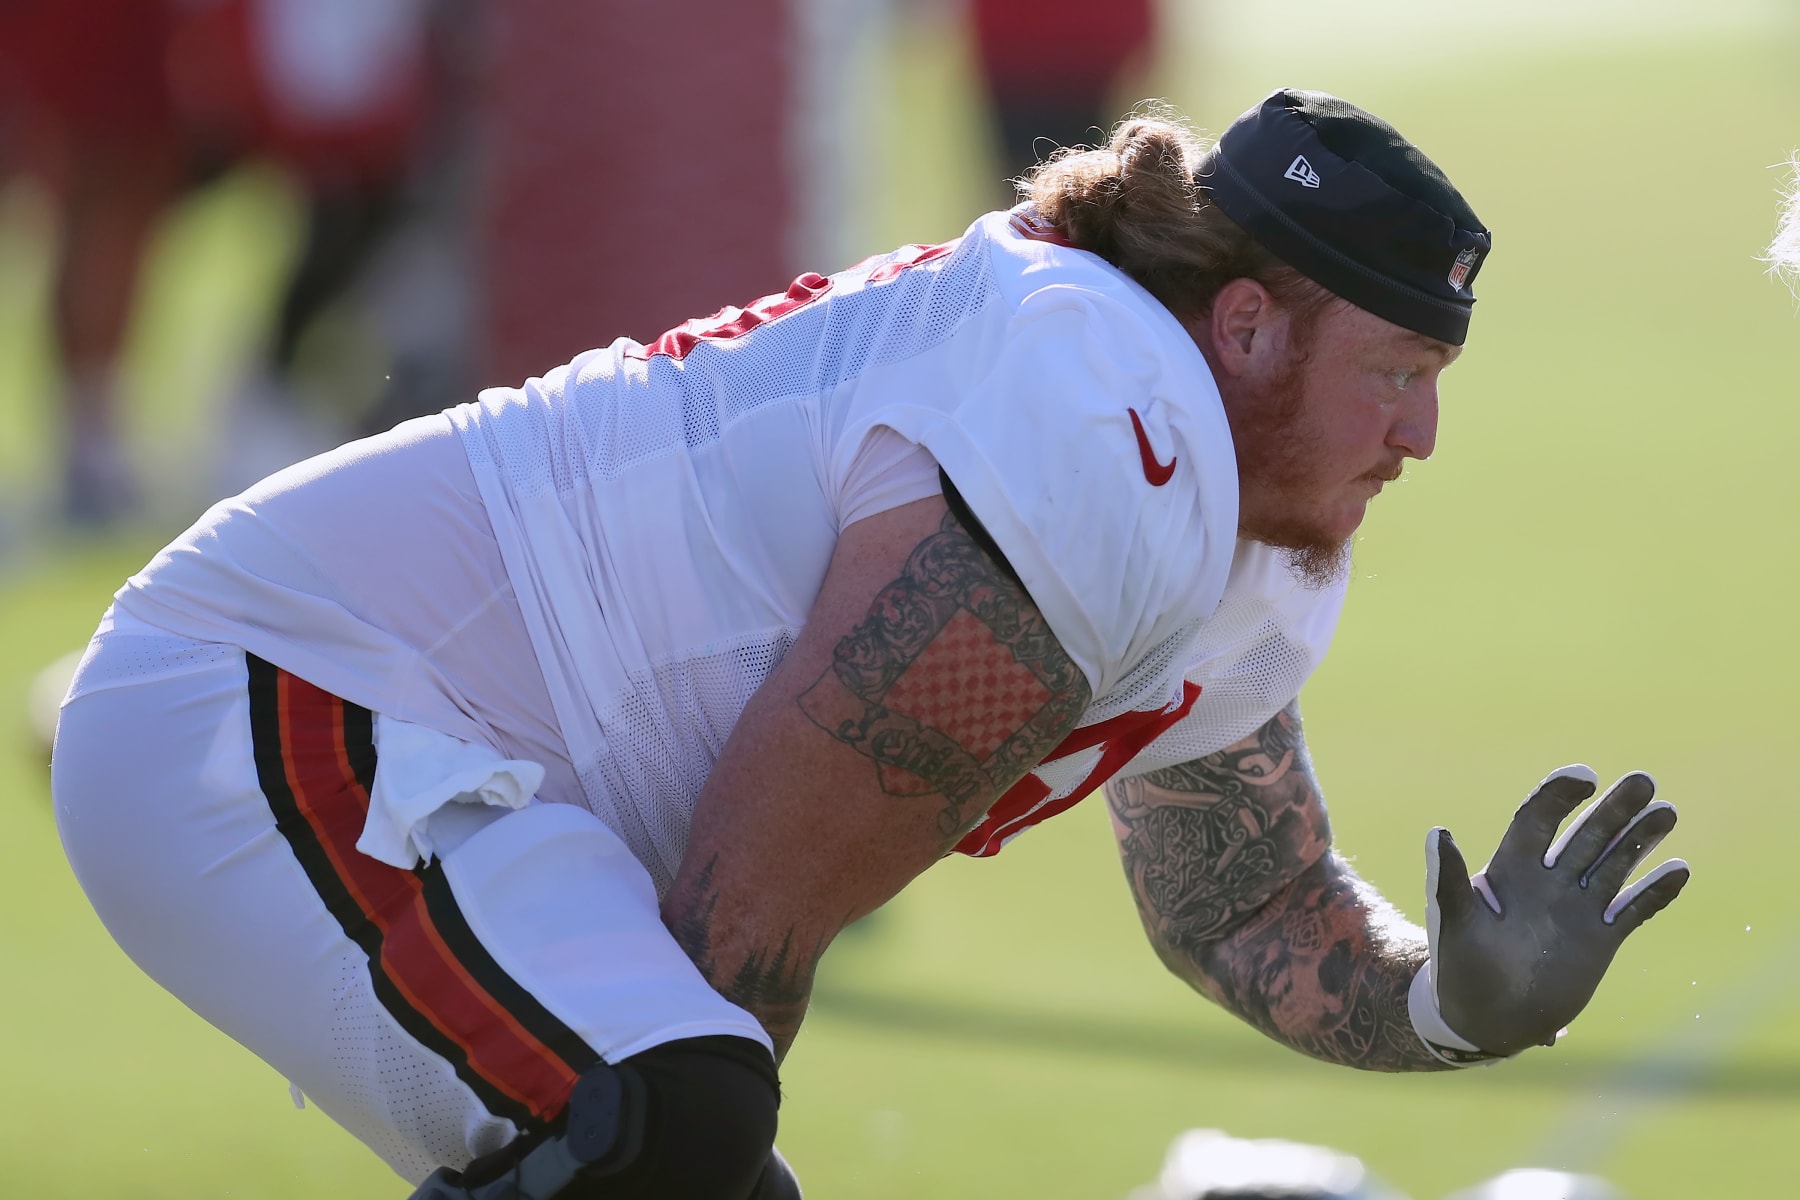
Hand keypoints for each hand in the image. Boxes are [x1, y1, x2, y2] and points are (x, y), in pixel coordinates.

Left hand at [1413, 766, 1689, 1058]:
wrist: (1483, 1018)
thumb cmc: (1458, 969)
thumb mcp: (1453, 923)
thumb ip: (1448, 880)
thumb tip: (1438, 832)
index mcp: (1510, 871)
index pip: (1538, 819)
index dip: (1559, 795)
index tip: (1584, 777)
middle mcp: (1548, 882)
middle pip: (1586, 834)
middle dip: (1614, 808)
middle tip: (1643, 780)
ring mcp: (1577, 909)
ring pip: (1615, 863)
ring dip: (1640, 838)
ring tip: (1667, 810)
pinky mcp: (1600, 939)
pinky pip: (1633, 909)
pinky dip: (1655, 891)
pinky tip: (1678, 869)